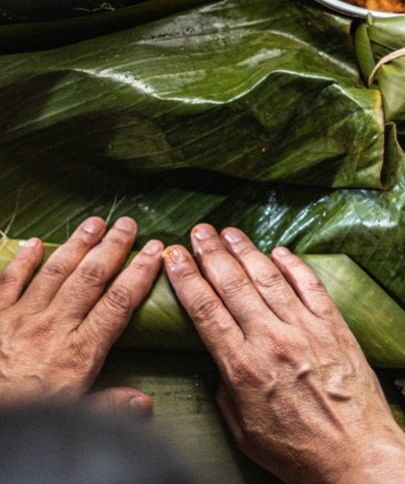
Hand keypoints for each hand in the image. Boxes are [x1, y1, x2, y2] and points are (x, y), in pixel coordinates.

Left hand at [0, 216, 161, 414]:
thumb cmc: (25, 415)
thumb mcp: (71, 417)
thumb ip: (109, 406)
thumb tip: (144, 402)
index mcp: (79, 352)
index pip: (118, 303)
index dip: (140, 273)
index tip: (155, 251)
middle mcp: (53, 327)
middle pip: (90, 278)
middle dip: (112, 248)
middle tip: (127, 224)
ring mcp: (20, 318)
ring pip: (55, 272)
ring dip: (77, 245)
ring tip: (94, 222)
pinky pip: (8, 282)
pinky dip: (23, 261)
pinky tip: (35, 243)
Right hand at [164, 225, 404, 483]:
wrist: (357, 455)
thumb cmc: (298, 451)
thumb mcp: (244, 430)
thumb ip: (226, 388)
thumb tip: (222, 356)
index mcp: (244, 367)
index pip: (206, 310)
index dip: (187, 278)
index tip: (174, 256)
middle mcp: (273, 339)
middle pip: (234, 285)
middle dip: (212, 253)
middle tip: (199, 231)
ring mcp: (306, 328)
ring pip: (269, 278)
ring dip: (246, 251)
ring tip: (229, 232)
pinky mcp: (334, 326)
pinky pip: (310, 286)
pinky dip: (293, 265)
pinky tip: (279, 251)